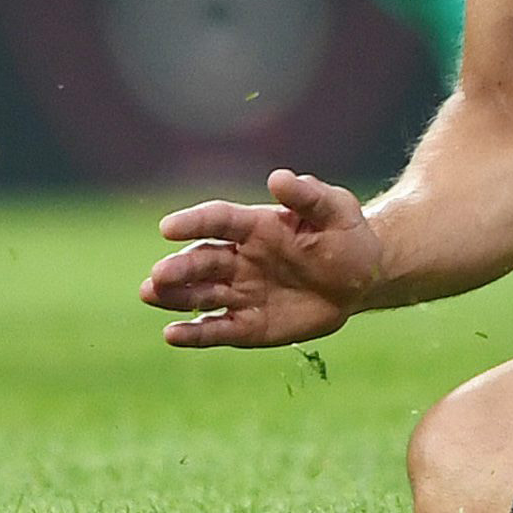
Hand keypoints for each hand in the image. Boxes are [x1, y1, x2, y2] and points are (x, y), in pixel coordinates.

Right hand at [142, 170, 384, 347]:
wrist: (362, 278)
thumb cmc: (345, 235)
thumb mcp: (335, 211)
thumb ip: (308, 196)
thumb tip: (279, 177)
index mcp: (255, 226)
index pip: (217, 220)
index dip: (193, 223)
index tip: (167, 228)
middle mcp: (239, 259)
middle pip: (202, 261)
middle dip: (178, 268)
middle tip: (158, 275)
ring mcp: (241, 293)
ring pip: (200, 295)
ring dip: (175, 296)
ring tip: (151, 294)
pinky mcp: (248, 325)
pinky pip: (217, 330)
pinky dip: (194, 333)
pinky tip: (171, 334)